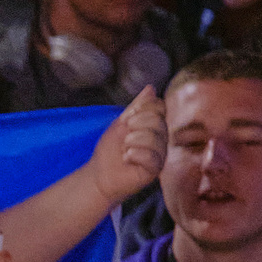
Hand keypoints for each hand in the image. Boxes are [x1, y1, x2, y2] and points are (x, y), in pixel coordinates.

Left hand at [88, 86, 164, 206]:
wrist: (100, 174)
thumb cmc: (110, 149)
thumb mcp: (120, 123)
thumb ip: (136, 107)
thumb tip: (151, 87)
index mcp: (154, 124)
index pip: (159, 106)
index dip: (142, 108)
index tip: (127, 119)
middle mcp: (161, 138)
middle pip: (158, 120)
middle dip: (136, 124)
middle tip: (124, 136)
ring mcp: (160, 153)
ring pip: (155, 138)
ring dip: (133, 141)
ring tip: (125, 148)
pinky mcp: (155, 169)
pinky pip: (152, 157)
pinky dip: (136, 154)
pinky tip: (127, 158)